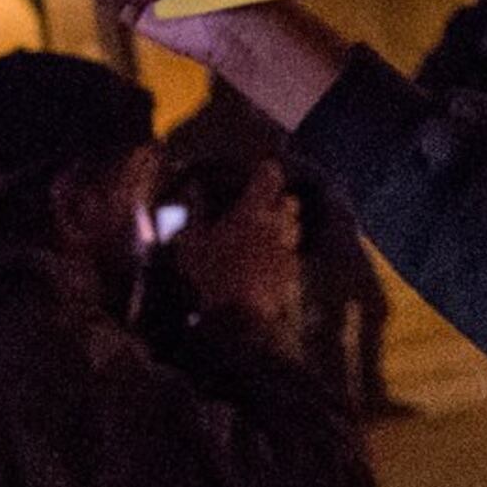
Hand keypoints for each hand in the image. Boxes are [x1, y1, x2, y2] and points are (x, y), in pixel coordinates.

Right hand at [171, 169, 302, 341]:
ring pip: (294, 227)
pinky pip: (292, 253)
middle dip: (278, 199)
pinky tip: (266, 261)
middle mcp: (279, 225)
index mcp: (254, 211)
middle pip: (289, 201)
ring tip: (263, 232)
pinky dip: (282, 252)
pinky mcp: (294, 272)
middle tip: (259, 205)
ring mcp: (290, 249)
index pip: (270, 176)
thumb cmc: (211, 273)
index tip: (260, 168)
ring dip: (283, 225)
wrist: (241, 317)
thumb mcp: (192, 242)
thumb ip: (195, 211)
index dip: (266, 170)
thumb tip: (195, 187)